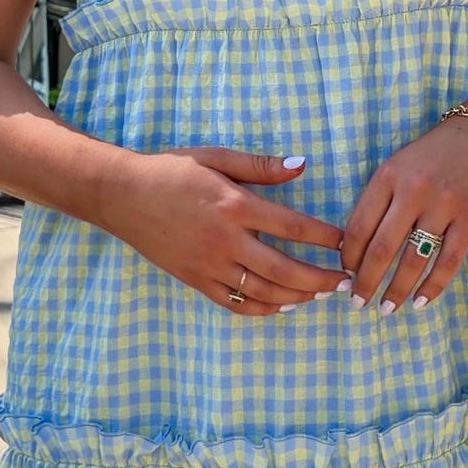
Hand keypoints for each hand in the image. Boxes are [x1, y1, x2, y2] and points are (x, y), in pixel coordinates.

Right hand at [98, 145, 347, 315]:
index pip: (291, 227)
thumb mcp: (216, 157)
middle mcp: (224, 240)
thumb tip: (302, 165)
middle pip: (284, 269)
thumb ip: (260, 165)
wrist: (121, 194)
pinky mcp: (194, 279)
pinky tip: (283, 305)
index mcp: (234, 206)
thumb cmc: (171, 170)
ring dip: (297, 297)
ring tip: (321, 295)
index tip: (344, 243)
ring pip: (263, 292)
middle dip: (320, 279)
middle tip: (346, 282)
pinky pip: (234, 303)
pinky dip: (262, 309)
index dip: (323, 237)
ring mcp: (208, 264)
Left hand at [340, 112, 467, 312]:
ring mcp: (444, 206)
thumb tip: (355, 247)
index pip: (359, 227)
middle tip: (358, 302)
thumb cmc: (434, 155)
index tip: (346, 273)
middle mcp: (414, 191)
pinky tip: (420, 301)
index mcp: (388, 176)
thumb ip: (379, 200)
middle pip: (381, 249)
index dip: (348, 257)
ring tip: (386, 308)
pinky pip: (448, 262)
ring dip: (397, 290)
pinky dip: (432, 286)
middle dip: (366, 282)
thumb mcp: (398, 165)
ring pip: (413, 260)